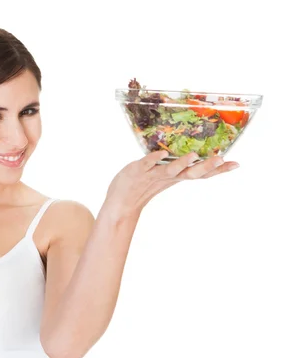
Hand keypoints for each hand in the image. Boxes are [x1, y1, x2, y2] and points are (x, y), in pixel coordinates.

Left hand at [102, 150, 239, 219]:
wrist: (120, 203)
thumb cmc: (144, 186)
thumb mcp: (166, 176)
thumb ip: (180, 167)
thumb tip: (196, 153)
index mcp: (177, 177)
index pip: (201, 174)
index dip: (218, 170)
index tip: (236, 164)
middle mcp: (168, 177)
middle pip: (191, 173)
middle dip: (207, 166)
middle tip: (222, 159)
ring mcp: (152, 174)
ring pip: (170, 170)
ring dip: (182, 163)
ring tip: (193, 156)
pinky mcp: (137, 171)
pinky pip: (147, 164)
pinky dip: (154, 159)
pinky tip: (162, 154)